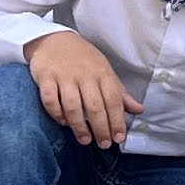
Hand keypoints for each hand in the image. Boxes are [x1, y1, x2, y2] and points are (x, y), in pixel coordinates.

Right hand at [26, 29, 136, 150]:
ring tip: (85, 140)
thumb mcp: (105, 72)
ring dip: (79, 126)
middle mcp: (84, 75)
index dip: (117, 120)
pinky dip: (56, 113)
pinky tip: (63, 122)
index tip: (119, 138)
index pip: (114, 100)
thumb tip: (139, 110)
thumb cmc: (84, 60)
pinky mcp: (46, 77)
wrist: (54, 39)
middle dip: (101, 128)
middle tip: (104, 144)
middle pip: (95, 106)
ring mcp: (64, 76)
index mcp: (102, 73)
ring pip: (72, 105)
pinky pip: (50, 100)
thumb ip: (120, 93)